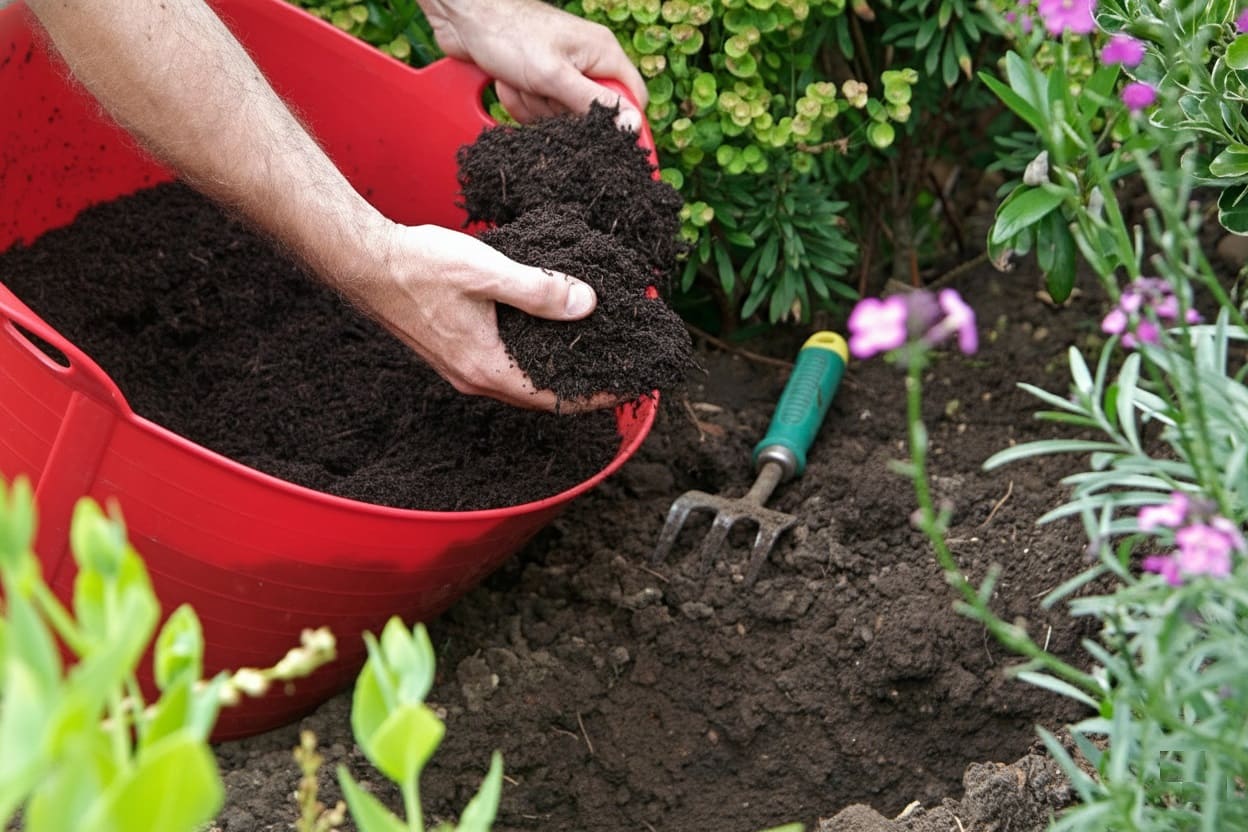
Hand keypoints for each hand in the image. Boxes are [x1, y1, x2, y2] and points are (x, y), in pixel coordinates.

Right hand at [345, 223, 618, 412]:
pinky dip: (532, 358)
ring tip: (590, 354)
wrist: (364, 261)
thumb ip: (539, 289)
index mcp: (486, 367)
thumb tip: (587, 304)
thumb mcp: (488, 272)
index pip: (556, 397)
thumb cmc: (419, 265)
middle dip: (582, 387)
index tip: (631, 385)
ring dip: (556, 373)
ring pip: (521, 381)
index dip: (597, 394)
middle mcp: (473, 377)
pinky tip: (544, 334)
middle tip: (620, 370)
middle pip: (541, 395)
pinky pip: (503, 365)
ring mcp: (460, 367)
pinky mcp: (452, 350)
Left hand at [418, 0, 647, 127]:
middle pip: (590, 113)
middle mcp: (586, 63)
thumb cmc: (510, 33)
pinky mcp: (537, 81)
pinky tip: (507, 83)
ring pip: (559, 115)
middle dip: (559, 110)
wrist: (465, 16)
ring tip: (519, 80)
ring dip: (533, 105)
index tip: (599, 134)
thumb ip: (594, 103)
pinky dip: (518, 102)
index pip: (632, 97)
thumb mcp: (554, 75)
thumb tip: (632, 126)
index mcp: (603, 54)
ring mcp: (560, 72)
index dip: (621, 121)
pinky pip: (536, 110)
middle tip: (541, 88)